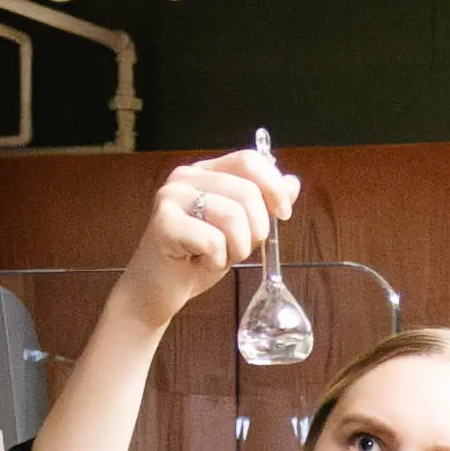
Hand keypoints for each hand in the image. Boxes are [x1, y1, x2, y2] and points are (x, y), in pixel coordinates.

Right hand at [114, 146, 293, 329]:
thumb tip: (292, 183)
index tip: (282, 215)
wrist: (157, 290)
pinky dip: (216, 261)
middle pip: (247, 191)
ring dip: (237, 248)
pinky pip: (213, 241)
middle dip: (256, 229)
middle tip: (239, 249)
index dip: (273, 187)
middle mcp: (186, 177)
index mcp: (206, 172)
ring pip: (233, 216)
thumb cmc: (196, 259)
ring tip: (219, 257)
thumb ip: (262, 205)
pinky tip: (199, 262)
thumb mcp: (240, 230)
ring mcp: (171, 196)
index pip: (249, 160)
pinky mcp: (163, 222)